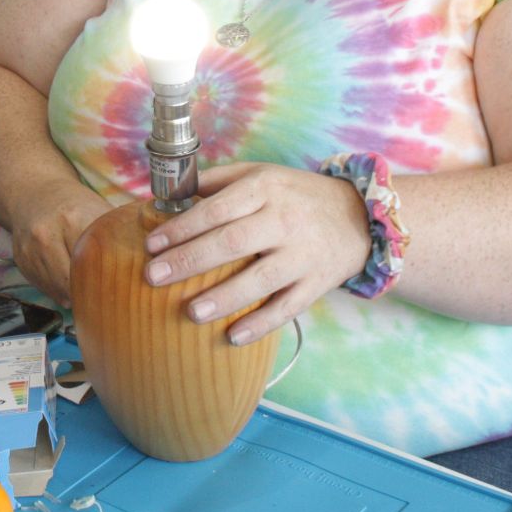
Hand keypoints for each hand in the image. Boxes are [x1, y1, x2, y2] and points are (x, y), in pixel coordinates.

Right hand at [8, 185, 112, 304]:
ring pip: (57, 289)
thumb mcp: (98, 210)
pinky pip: (44, 287)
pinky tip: (69, 286)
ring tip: (90, 296)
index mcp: (72, 219)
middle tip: (107, 300)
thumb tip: (149, 259)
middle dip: (90, 294)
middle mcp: (46, 234)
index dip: (107, 281)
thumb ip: (121, 233)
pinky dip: (58, 291)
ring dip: (74, 296)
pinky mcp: (21, 260)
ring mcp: (30, 249)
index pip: (92, 263)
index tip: (120, 290)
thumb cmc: (72, 203)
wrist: (33, 192)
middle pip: (73, 281)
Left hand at [141, 163, 371, 345]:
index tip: (152, 245)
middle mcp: (284, 220)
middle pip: (233, 242)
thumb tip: (168, 194)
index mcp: (265, 189)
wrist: (360, 216)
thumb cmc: (295, 195)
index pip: (217, 209)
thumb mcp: (261, 173)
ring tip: (191, 312)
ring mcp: (303, 254)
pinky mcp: (318, 283)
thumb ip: (217, 181)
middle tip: (154, 277)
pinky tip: (233, 337)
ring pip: (261, 279)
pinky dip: (262, 324)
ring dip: (225, 297)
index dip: (182, 227)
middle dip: (191, 260)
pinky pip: (288, 307)